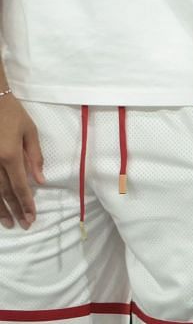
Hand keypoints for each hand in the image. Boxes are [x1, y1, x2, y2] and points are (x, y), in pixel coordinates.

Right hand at [0, 93, 43, 228]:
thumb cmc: (12, 114)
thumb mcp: (29, 132)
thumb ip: (35, 157)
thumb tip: (40, 181)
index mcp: (10, 156)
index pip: (20, 186)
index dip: (26, 203)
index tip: (32, 217)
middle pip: (4, 194)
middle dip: (14, 211)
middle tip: (23, 225)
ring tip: (7, 223)